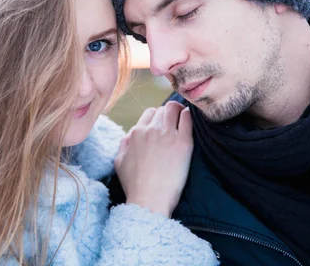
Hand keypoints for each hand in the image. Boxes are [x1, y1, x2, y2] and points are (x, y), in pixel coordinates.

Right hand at [114, 101, 192, 216]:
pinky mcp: (183, 143)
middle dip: (169, 113)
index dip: (157, 117)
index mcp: (136, 133)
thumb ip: (125, 143)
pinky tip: (190, 121)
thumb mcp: (119, 161)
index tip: (163, 124)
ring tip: (184, 118)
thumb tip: (132, 135)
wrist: (149, 199)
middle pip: (163, 109)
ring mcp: (168, 135)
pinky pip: (188, 118)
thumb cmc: (134, 185)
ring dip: (179, 111)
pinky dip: (189, 116)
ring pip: (174, 109)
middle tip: (175, 121)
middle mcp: (151, 130)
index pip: (150, 113)